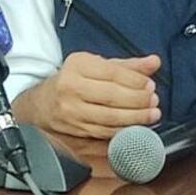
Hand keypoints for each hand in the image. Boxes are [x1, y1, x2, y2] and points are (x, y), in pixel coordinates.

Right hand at [18, 52, 161, 138]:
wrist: (41, 104)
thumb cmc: (72, 81)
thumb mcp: (96, 66)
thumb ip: (127, 65)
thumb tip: (154, 63)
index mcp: (77, 65)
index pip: (113, 73)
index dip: (136, 81)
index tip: (150, 85)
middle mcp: (71, 87)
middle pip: (113, 96)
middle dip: (138, 100)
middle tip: (153, 100)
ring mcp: (72, 110)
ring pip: (110, 117)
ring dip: (136, 117)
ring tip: (151, 114)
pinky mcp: (75, 129)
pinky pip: (105, 132)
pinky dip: (124, 130)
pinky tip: (136, 127)